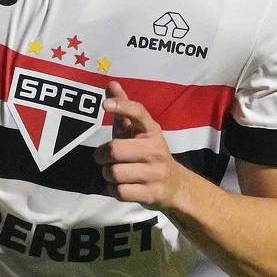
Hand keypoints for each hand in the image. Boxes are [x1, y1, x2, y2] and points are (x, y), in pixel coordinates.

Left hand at [93, 82, 186, 210]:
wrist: (174, 185)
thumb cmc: (147, 153)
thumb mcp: (137, 132)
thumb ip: (123, 110)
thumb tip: (111, 83)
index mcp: (151, 130)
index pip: (138, 112)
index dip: (122, 106)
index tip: (105, 105)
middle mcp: (156, 149)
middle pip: (114, 150)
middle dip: (101, 156)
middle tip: (103, 158)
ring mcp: (156, 172)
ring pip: (114, 173)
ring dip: (108, 175)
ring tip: (115, 173)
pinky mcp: (152, 193)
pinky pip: (119, 192)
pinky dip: (114, 190)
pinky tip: (121, 186)